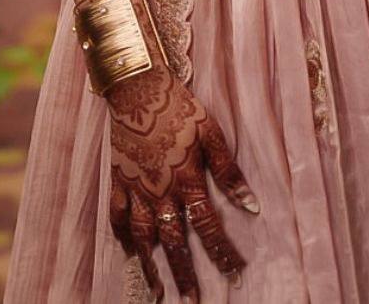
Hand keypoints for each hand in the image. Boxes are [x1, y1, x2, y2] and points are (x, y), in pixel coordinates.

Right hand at [105, 0, 258, 301]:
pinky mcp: (118, 179)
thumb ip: (228, 170)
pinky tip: (128, 251)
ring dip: (151, 265)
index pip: (208, 225)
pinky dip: (121, 236)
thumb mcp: (211, 132)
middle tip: (190, 301)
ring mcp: (135, 187)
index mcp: (186, 179)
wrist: (136, 86)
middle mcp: (160, 190)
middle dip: (184, 273)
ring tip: (157, 291)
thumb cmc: (178, 106)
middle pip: (173, 240)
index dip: (222, 251)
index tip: (235, 273)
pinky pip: (117, 216)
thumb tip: (251, 205)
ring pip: (142, 236)